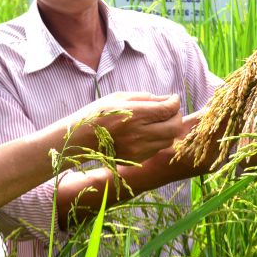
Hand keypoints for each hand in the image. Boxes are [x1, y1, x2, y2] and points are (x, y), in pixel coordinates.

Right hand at [67, 92, 182, 163]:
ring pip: (169, 139)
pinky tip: (148, 132)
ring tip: (159, 121)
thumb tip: (167, 99)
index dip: (175, 102)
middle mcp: (139, 134)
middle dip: (176, 116)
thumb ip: (146, 97)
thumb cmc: (99, 113)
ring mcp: (139, 149)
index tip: (173, 98)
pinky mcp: (137, 158)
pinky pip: (158, 148)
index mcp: (135, 115)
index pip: (168, 109)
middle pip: (174, 127)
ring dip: (169, 129)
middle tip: (170, 110)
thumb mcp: (120, 97)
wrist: (80, 139)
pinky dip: (159, 139)